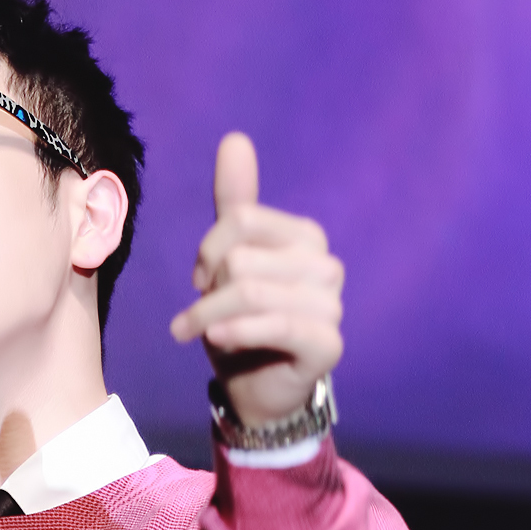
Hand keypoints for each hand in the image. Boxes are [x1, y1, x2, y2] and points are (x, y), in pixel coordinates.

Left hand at [169, 133, 343, 426]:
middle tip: (203, 314)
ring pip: (252, 292)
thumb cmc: (242, 324)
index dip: (207, 251)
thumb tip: (235, 139)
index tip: (199, 281)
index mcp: (306, 237)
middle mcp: (326, 265)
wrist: (256, 390)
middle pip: (242, 258)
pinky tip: (216, 338)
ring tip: (203, 333)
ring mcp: (332, 306)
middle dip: (209, 290)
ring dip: (212, 315)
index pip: (241, 220)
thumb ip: (235, 203)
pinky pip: (277, 325)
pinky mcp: (328, 344)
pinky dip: (238, 331)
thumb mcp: (230, 261)